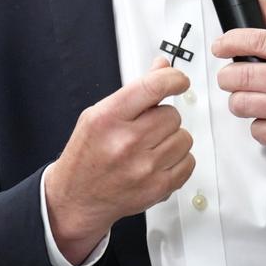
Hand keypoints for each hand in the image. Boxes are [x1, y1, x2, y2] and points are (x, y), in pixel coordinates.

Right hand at [45, 58, 194, 263]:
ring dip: (172, 139)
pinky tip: (158, 162)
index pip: (153, 87)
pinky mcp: (158, 187)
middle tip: (146, 128)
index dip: (173, 79)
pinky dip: (178, 160)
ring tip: (150, 147)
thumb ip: (134, 90)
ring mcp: (144, 167)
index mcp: (108, 118)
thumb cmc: (87, 154)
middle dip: (163, 118)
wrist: (77, 198)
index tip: (179, 80)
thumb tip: (162, 67)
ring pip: (184, 138)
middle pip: (172, 115)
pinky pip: (189, 162)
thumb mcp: (98, 114)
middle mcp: (126, 142)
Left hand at [213, 0, 265, 179]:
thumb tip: (260, 3)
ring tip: (250, 99)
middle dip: (227, 76)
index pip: (258, 40)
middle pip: (242, 74)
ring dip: (239, 101)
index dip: (230, 41)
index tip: (220, 45)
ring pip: (241, 102)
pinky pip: (255, 128)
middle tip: (230, 78)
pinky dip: (258, 125)